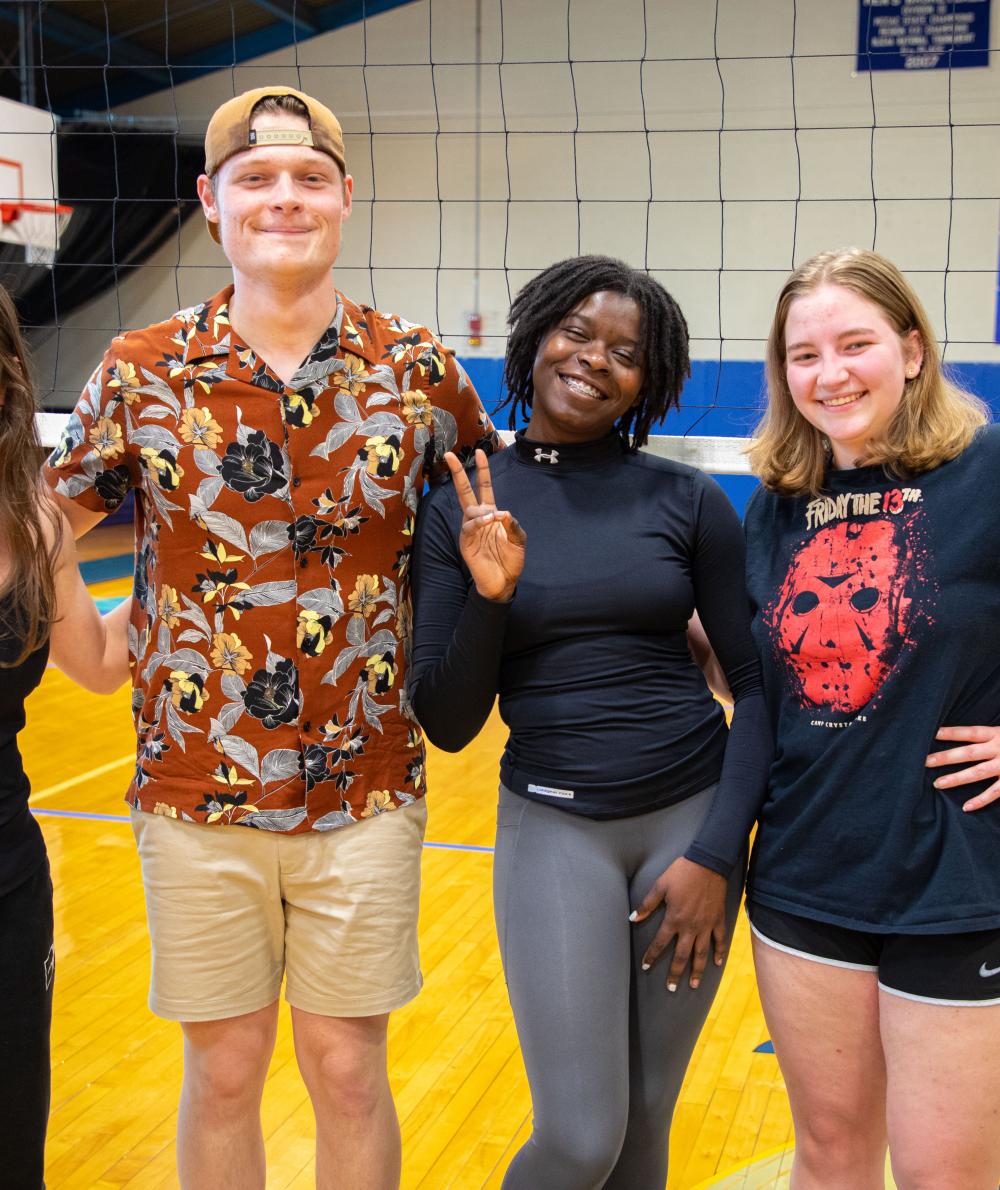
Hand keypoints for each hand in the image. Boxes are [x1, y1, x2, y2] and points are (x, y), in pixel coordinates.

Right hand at [445, 449, 525, 602]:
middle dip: (458, 473)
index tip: (481, 452)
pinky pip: (469, 527)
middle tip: (450, 455)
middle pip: (465, 491)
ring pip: (469, 510)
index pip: (485, 487)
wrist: (503, 582)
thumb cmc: (510, 560)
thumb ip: (513, 525)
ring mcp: (470, 530)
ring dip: (482, 511)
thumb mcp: (518, 540)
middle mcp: (478, 518)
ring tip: (493, 518)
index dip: (483, 471)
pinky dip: (478, 522)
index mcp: (491, 514)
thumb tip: (503, 513)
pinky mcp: (465, 542)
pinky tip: (488, 521)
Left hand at [630, 856, 727, 990]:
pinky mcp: (718, 920)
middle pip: (682, 956)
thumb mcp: (660, 885)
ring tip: (693, 985)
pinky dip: (719, 953)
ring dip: (697, 971)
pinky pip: (720, 941)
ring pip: (701, 954)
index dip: (652, 955)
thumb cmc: (682, 873)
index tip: (645, 966)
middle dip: (675, 973)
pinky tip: (716, 964)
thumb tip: (632, 918)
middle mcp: (691, 927)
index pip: (660, 943)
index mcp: (674, 919)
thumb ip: (647, 904)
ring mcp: (706, 925)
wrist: (708, 863)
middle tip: (670, 988)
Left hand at [926, 725, 999, 810]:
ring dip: (956, 779)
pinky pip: (996, 792)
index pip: (969, 732)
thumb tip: (971, 737)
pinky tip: (967, 807)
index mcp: (998, 734)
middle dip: (945, 757)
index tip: (931, 732)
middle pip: (968, 752)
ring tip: (937, 784)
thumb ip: (990, 736)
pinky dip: (982, 800)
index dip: (951, 732)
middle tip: (923, 761)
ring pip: (977, 773)